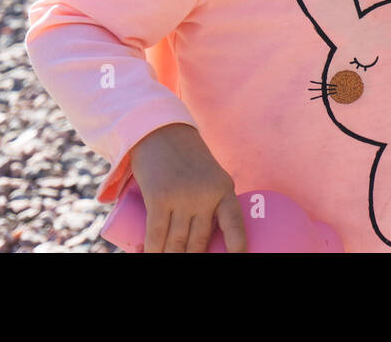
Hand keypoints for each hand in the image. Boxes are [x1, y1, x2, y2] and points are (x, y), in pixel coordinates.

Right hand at [129, 123, 248, 252]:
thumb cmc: (187, 160)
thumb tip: (206, 242)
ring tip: (167, 258)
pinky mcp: (160, 197)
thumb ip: (212, 204)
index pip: (234, 223)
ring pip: (176, 243)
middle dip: (192, 257)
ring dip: (169, 257)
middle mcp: (206, 195)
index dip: (236, 244)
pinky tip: (151, 255)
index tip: (239, 256)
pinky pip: (157, 234)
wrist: (161, 132)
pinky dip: (154, 251)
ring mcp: (183, 196)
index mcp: (224, 190)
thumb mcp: (210, 177)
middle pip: (199, 242)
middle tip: (187, 258)